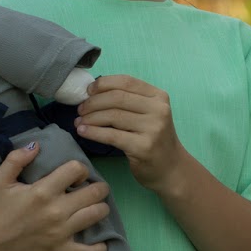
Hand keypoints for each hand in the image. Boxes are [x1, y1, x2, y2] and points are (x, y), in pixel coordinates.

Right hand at [0, 142, 110, 250]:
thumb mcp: (0, 180)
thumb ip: (16, 159)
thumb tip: (36, 145)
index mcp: (43, 191)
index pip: (76, 169)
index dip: (80, 170)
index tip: (75, 176)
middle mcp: (56, 210)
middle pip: (95, 192)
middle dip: (98, 187)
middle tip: (93, 190)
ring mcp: (61, 232)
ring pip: (98, 215)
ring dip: (101, 209)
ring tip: (94, 208)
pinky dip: (99, 249)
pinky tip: (99, 243)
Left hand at [74, 74, 184, 193]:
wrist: (171, 169)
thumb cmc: (154, 139)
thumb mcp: (148, 114)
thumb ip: (129, 101)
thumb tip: (93, 93)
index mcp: (159, 96)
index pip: (126, 81)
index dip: (103, 84)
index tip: (88, 92)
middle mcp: (159, 109)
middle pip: (117, 97)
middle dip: (93, 102)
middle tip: (80, 110)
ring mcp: (153, 128)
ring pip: (113, 115)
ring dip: (90, 118)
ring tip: (79, 122)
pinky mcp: (144, 147)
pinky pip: (112, 136)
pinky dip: (93, 132)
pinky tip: (83, 132)